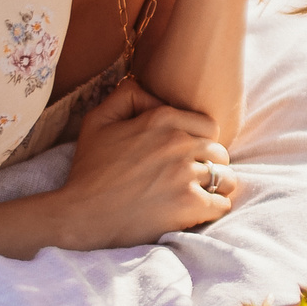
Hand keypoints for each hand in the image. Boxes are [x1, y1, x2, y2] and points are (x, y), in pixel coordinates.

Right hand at [55, 77, 235, 247]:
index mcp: (162, 119)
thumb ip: (126, 95)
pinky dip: (213, 209)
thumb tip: (151, 90)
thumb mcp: (98, 120)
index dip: (200, 141)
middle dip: (209, 164)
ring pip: (225, 177)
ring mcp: (186, 174)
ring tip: (197, 195)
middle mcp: (179, 142)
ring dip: (215, 187)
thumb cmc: (89, 170)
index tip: (185, 156)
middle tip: (190, 178)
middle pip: (220, 152)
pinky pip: (222, 204)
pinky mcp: (190, 204)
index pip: (209, 126)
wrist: (81, 215)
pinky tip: (195, 212)